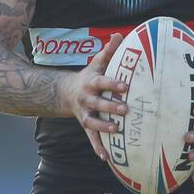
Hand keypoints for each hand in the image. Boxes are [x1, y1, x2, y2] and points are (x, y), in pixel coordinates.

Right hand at [59, 29, 129, 163]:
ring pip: (93, 122)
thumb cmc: (90, 76)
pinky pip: (91, 139)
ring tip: (116, 130)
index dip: (112, 84)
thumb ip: (109, 51)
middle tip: (126, 110)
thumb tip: (120, 34)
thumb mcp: (97, 63)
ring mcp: (85, 114)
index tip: (125, 86)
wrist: (67, 93)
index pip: (102, 82)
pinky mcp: (86, 127)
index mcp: (91, 83)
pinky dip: (98, 148)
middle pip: (98, 103)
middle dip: (111, 107)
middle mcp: (86, 99)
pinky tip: (107, 158)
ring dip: (103, 127)